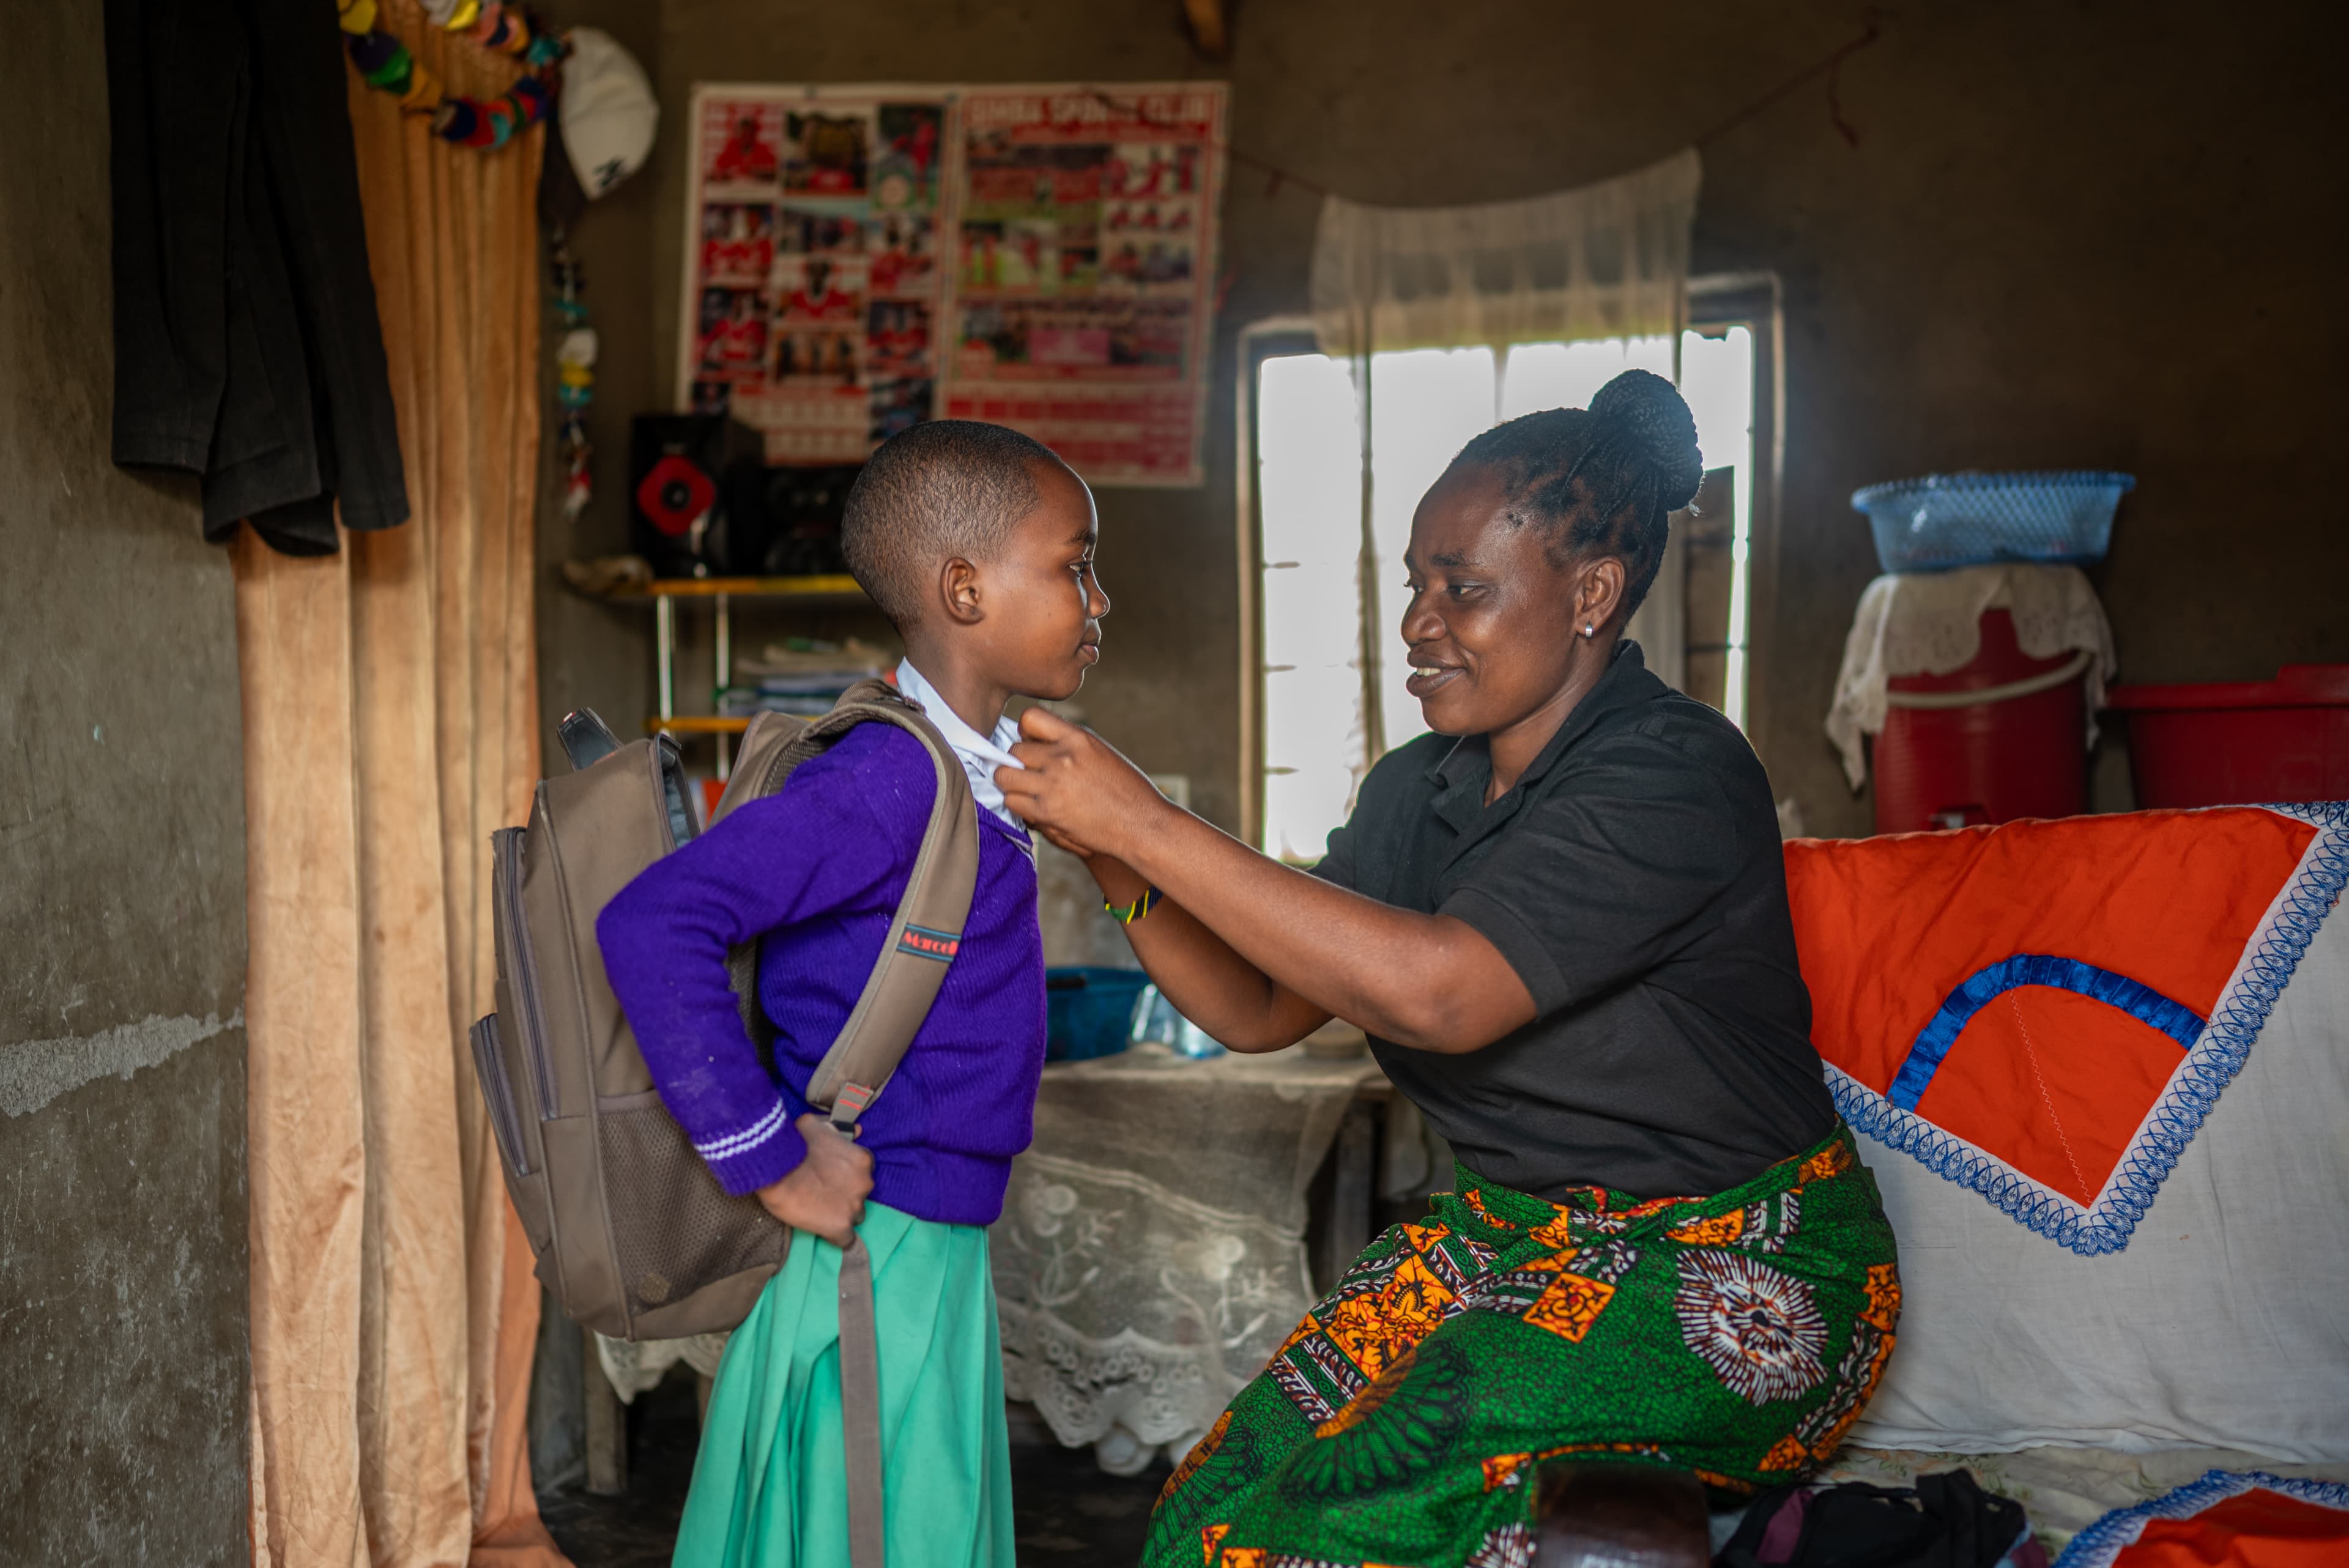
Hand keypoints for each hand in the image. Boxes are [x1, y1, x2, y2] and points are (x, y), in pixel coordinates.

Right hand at [753, 1114, 872, 1245]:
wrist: (777, 1169)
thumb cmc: (795, 1143)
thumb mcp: (817, 1125)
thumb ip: (837, 1130)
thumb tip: (856, 1131)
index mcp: (863, 1160)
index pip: (862, 1173)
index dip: (846, 1177)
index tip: (830, 1178)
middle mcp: (865, 1184)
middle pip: (860, 1195)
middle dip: (845, 1195)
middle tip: (823, 1193)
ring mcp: (854, 1207)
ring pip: (855, 1216)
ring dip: (841, 1214)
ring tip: (820, 1212)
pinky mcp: (840, 1227)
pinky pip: (846, 1239)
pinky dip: (836, 1237)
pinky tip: (824, 1232)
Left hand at [995, 707, 1170, 860]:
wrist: (1143, 825)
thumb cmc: (1127, 791)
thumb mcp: (1101, 753)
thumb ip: (1068, 745)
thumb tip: (1032, 742)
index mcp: (1078, 738)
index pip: (1030, 717)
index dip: (1026, 732)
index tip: (1033, 745)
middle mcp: (1063, 757)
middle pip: (1014, 750)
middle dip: (1019, 762)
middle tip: (1032, 775)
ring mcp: (1053, 784)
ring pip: (1005, 776)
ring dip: (1013, 784)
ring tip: (1029, 792)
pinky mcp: (1047, 812)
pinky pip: (1012, 802)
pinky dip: (1018, 805)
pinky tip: (1035, 808)